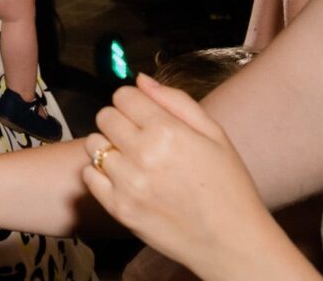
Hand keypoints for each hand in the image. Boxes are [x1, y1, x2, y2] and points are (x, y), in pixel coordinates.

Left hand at [81, 75, 274, 278]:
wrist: (233, 243)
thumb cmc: (228, 186)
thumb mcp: (215, 134)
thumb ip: (175, 101)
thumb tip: (140, 79)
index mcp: (168, 132)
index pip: (123, 96)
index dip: (133, 102)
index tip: (143, 114)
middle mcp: (143, 155)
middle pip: (105, 117)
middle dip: (120, 121)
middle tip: (140, 138)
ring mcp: (128, 184)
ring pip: (93, 144)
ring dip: (109, 147)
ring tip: (134, 160)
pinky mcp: (118, 209)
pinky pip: (89, 175)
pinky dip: (101, 174)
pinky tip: (125, 179)